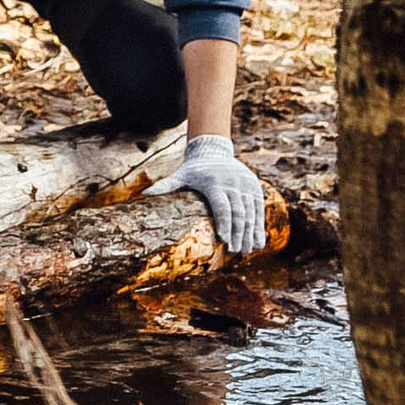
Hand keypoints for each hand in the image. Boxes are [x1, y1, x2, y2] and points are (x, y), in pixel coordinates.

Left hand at [151, 134, 267, 255]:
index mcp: (214, 182)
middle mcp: (233, 183)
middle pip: (238, 212)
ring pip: (251, 212)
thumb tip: (145, 194)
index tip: (224, 239)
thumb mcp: (180, 174)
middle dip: (238, 233)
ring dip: (250, 233)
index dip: (224, 222)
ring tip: (247, 251)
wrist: (214, 152)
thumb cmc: (194, 169)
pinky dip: (259, 226)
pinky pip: (259, 209)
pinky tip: (259, 243)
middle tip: (235, 251)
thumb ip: (166, 185)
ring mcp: (246, 185)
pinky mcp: (255, 188)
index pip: (221, 205)